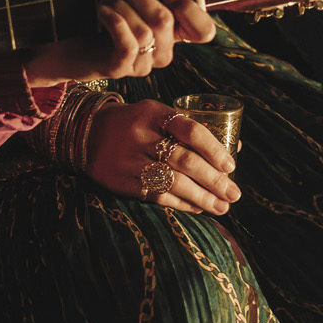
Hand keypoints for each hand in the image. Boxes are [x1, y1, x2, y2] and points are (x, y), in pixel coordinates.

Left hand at [22, 0, 217, 86]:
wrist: (60, 38)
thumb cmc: (95, 6)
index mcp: (172, 29)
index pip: (203, 31)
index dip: (193, 12)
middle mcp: (162, 49)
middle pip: (167, 21)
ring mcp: (142, 63)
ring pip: (146, 33)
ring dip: (122, 7)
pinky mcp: (119, 69)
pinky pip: (128, 45)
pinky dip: (114, 21)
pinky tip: (102, 10)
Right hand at [81, 99, 238, 214]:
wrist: (86, 133)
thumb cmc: (134, 124)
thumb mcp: (156, 115)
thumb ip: (190, 129)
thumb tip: (235, 147)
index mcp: (154, 113)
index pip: (191, 130)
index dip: (214, 150)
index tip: (231, 166)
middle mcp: (142, 136)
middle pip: (185, 161)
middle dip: (214, 180)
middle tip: (234, 194)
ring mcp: (130, 160)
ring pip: (173, 182)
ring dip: (202, 197)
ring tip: (222, 207)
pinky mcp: (122, 181)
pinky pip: (157, 195)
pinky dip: (181, 204)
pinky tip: (197, 208)